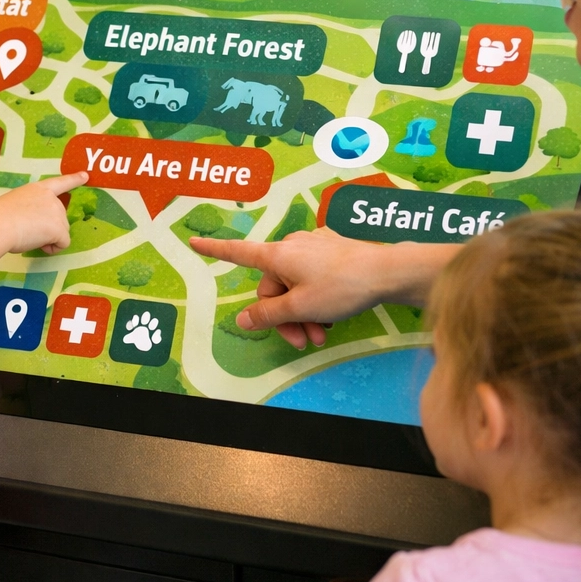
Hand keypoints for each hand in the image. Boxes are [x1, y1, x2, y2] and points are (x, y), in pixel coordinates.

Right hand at [0, 172, 86, 254]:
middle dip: (49, 228)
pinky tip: (40, 246)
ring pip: (62, 232)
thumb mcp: (15, 204)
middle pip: (60, 217)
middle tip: (29, 231)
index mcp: (38, 189)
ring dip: (49, 238)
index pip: (60, 182)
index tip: (85, 176)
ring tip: (29, 236)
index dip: (74, 179)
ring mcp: (57, 212)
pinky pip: (63, 243)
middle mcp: (51, 198)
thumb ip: (30, 208)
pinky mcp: (59, 228)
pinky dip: (53, 248)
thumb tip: (32, 225)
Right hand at [190, 229, 453, 349]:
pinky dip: (316, 299)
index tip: (193, 242)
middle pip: (273, 285)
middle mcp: (292, 246)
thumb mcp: (300, 307)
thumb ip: (269, 315)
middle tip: (303, 340)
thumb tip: (242, 318)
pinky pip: (313, 278)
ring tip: (321, 335)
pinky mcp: (333, 251)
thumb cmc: (341, 287)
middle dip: (284, 315)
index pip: (238, 252)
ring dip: (303, 313)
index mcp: (278, 255)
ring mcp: (315, 247)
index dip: (214, 250)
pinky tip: (332, 316)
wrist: (387, 272)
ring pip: (295, 285)